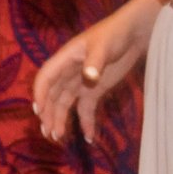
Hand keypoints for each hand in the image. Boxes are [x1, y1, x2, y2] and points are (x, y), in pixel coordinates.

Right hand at [34, 0, 159, 143]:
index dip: (40, 94)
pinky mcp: (94, 90)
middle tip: (49, 133)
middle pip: (53, 96)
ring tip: (59, 139)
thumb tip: (89, 78)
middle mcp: (68, 73)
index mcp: (64, 59)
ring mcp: (81, 83)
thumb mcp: (103, 47)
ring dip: (61, 121)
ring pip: (65, 105)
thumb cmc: (114, 34)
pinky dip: (86, 122)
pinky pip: (86, 109)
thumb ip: (94, 63)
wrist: (133, 34)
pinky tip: (88, 137)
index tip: (39, 111)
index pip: (46, 78)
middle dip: (49, 114)